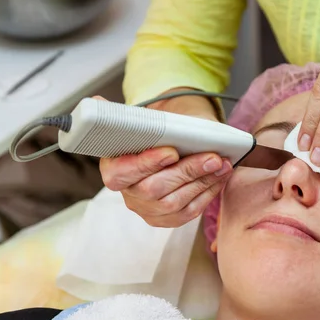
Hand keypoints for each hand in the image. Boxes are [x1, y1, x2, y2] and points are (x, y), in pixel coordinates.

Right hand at [96, 94, 232, 227]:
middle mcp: (128, 193)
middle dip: (187, 171)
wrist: (170, 147)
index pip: (121, 172)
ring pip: (176, 202)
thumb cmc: (156, 134)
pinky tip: (220, 177)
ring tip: (223, 164)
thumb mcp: (142, 122)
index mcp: (113, 168)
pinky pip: (190, 211)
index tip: (171, 151)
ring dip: (203, 181)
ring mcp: (148, 209)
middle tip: (213, 157)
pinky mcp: (168, 219)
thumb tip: (97, 100)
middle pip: (155, 189)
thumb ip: (124, 115)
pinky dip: (208, 192)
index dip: (146, 163)